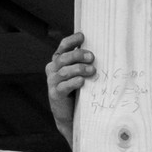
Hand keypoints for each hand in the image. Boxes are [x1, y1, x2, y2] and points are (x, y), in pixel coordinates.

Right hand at [46, 31, 94, 147]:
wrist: (69, 116)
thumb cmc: (78, 92)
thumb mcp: (79, 75)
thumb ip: (83, 64)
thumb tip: (99, 52)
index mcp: (58, 61)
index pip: (63, 47)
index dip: (71, 41)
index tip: (82, 36)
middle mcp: (52, 69)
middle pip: (63, 58)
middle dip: (78, 55)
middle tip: (92, 57)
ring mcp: (52, 82)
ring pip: (64, 71)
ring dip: (79, 69)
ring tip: (92, 70)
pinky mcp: (55, 94)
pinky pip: (64, 86)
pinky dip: (73, 82)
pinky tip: (82, 81)